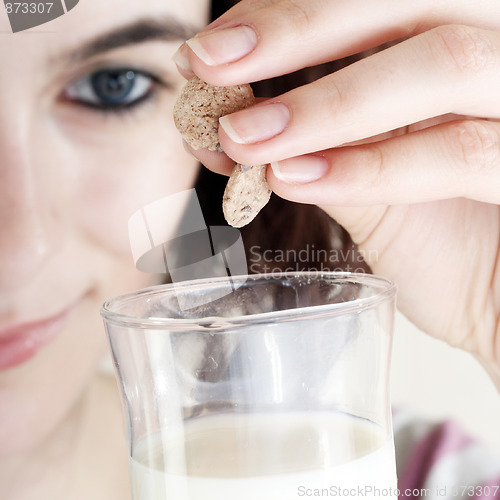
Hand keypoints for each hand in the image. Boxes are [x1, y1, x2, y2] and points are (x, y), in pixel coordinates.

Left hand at [176, 0, 499, 387]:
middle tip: (210, 61)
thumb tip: (228, 131)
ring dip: (326, 105)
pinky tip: (297, 179)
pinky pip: (461, 152)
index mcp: (447, 55)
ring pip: (442, 63)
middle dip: (300, 29)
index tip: (210, 49)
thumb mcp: (367, 192)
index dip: (287, 15)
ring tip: (246, 139)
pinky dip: (371, 166)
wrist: (498, 302)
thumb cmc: (440, 246)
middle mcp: (494, 59)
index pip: (374, 2)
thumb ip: (312, 153)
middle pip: (411, 1)